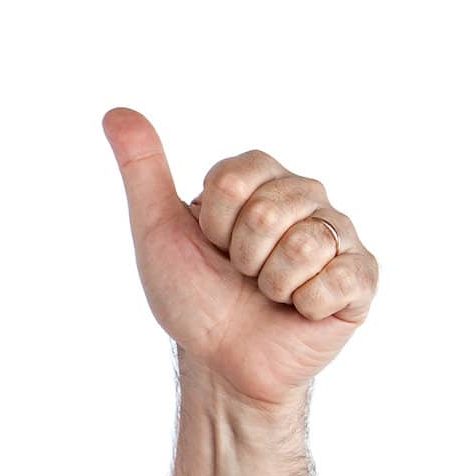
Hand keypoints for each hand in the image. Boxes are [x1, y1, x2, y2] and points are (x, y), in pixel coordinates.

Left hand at [102, 106, 378, 409]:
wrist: (220, 362)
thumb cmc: (193, 299)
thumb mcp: (158, 233)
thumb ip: (143, 169)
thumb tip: (115, 113)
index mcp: (262, 180)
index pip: (233, 179)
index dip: (213, 224)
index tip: (212, 245)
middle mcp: (306, 198)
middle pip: (269, 210)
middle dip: (242, 256)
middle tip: (241, 276)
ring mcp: (338, 236)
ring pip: (305, 244)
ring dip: (272, 284)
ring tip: (269, 295)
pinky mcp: (360, 277)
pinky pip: (338, 278)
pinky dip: (306, 304)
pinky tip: (300, 310)